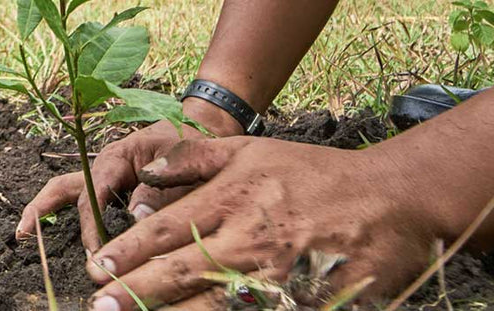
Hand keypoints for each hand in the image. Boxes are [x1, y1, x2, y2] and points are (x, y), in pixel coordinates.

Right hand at [17, 99, 242, 249]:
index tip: (94, 250)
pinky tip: (59, 234)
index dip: (91, 223)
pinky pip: (83, 200)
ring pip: (66, 191)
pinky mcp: (111, 186)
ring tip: (23, 233)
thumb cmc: (191, 141)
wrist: (201, 127)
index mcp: (117, 157)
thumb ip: (161, 191)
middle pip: (64, 187)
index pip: (94, 193)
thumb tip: (137, 218)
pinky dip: (69, 214)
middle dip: (43, 209)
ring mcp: (105, 176)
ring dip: (44, 209)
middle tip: (24, 234)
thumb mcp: (182, 162)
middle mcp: (104, 166)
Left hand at [84, 137, 460, 309]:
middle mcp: (250, 237)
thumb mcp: (252, 150)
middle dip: (135, 292)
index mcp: (232, 197)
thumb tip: (144, 171)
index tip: (97, 269)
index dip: (127, 253)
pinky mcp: (306, 300)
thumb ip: (193, 158)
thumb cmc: (315, 175)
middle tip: (100, 306)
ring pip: (213, 302)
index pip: (167, 229)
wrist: (395, 199)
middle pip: (181, 270)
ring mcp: (279, 273)